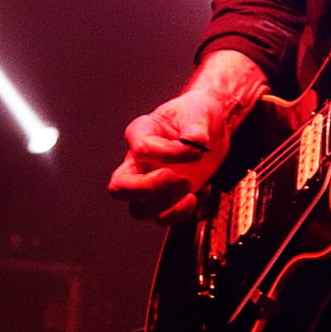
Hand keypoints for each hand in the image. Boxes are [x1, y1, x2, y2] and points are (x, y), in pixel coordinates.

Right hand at [108, 88, 234, 225]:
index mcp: (140, 133)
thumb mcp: (199, 113)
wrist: (210, 127)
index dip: (170, 154)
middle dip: (146, 188)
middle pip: (120, 187)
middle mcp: (138, 161)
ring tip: (188, 185)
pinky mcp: (166, 198)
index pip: (142, 150)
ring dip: (164, 204)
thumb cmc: (196, 114)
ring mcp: (150, 183)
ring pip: (138, 209)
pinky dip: (179, 214)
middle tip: (175, 176)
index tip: (197, 150)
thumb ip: (196, 129)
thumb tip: (196, 145)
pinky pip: (162, 218)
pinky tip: (195, 197)